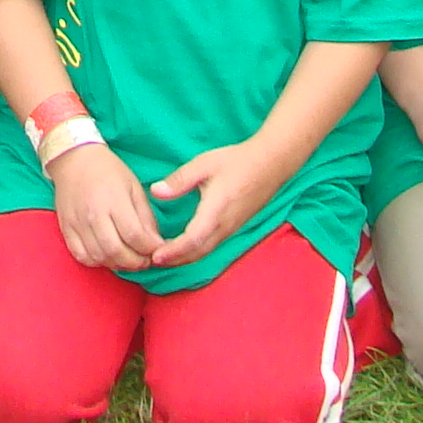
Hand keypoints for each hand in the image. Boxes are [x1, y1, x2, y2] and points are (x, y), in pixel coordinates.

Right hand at [48, 140, 163, 271]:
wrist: (74, 159)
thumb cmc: (109, 171)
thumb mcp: (134, 187)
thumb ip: (146, 217)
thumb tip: (157, 244)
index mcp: (114, 200)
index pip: (134, 235)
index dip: (149, 249)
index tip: (157, 251)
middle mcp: (93, 214)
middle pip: (116, 251)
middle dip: (135, 262)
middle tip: (144, 260)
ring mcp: (77, 223)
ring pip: (99, 257)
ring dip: (118, 265)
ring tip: (128, 259)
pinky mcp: (66, 228)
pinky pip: (81, 256)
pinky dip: (97, 262)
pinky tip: (108, 256)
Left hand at [146, 136, 295, 270]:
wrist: (271, 164)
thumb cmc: (237, 161)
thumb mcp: (204, 164)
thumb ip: (179, 180)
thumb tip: (155, 192)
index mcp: (215, 211)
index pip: (192, 239)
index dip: (173, 251)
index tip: (155, 256)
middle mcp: (224, 226)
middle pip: (197, 252)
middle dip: (174, 260)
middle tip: (151, 261)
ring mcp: (231, 228)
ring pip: (205, 251)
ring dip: (184, 258)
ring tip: (164, 258)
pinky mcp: (234, 227)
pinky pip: (212, 245)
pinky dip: (195, 251)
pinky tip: (185, 247)